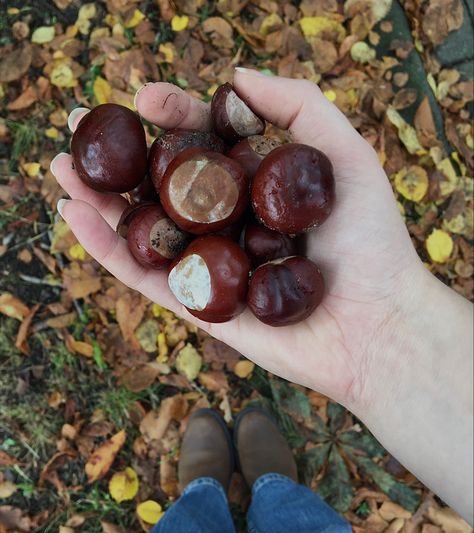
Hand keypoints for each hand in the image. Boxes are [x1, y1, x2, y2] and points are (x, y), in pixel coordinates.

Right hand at [50, 70, 421, 413]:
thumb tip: (238, 74)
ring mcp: (209, 266)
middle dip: (120, 157)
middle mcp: (228, 225)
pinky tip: (74, 214)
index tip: (146, 96)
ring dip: (98, 199)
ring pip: (144, 229)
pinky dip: (106, 247)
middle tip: (79, 125)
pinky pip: (143, 275)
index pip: (205, 146)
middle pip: (163, 185)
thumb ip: (300, 107)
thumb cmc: (372, 244)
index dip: (173, 117)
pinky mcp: (196, 306)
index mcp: (257, 190)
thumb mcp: (346, 158)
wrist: (375, 326)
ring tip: (60, 167)